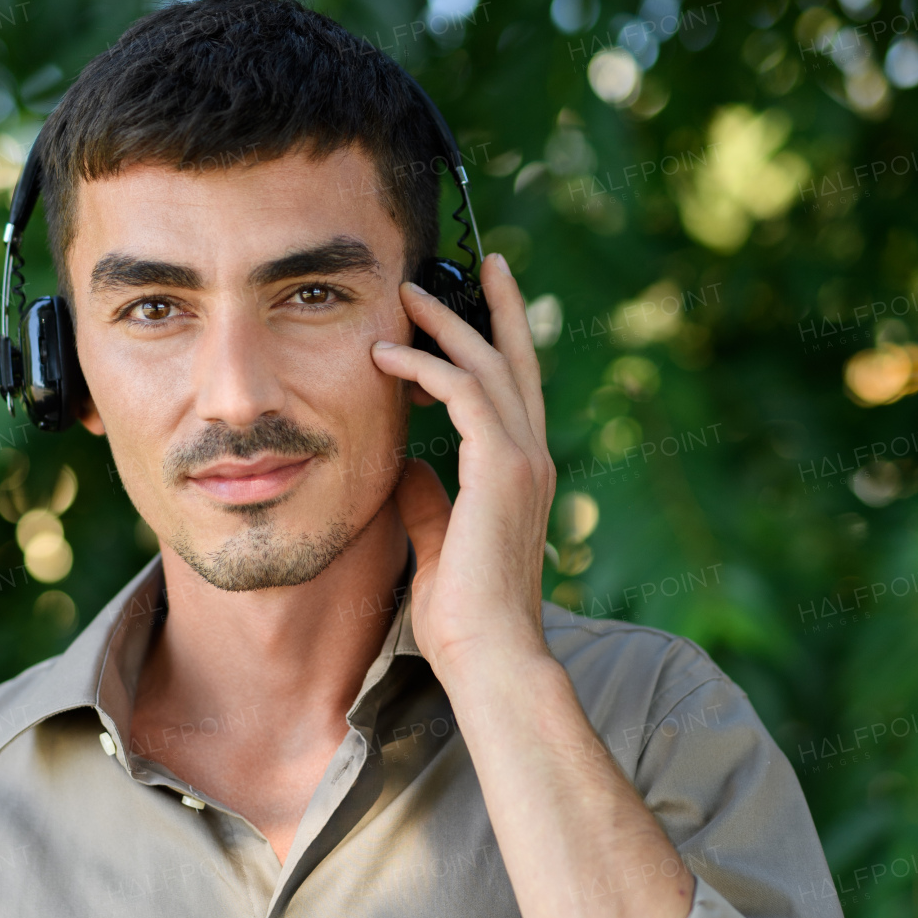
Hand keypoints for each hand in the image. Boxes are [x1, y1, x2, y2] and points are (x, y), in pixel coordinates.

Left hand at [371, 253, 554, 681]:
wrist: (490, 657)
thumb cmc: (465, 618)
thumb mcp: (438, 544)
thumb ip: (428, 501)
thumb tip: (406, 468)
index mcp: (520, 476)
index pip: (512, 393)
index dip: (494, 346)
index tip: (464, 314)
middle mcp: (531, 459)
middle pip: (516, 361)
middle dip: (496, 306)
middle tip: (479, 261)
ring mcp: (522, 461)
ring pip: (488, 366)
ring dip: (446, 325)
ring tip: (407, 295)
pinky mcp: (502, 469)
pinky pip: (464, 393)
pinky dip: (426, 368)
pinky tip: (386, 357)